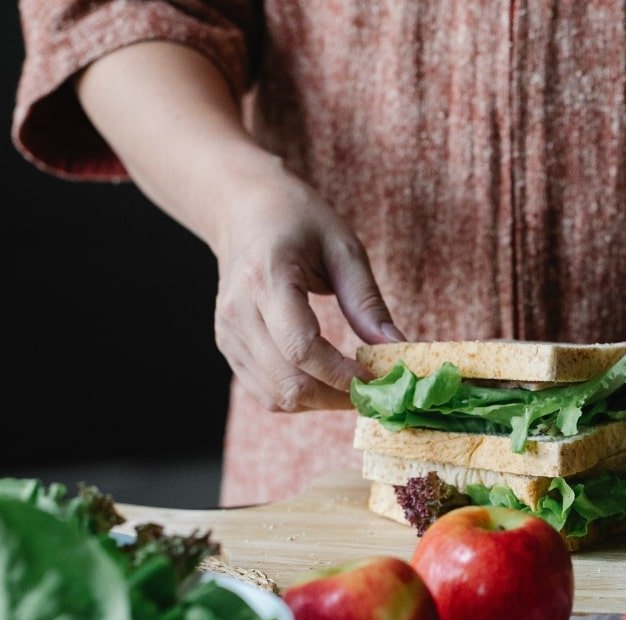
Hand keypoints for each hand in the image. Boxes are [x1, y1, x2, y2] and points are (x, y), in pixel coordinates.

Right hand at [210, 164, 403, 411]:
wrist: (243, 211)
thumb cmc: (297, 220)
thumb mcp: (343, 247)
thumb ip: (367, 301)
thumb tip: (397, 347)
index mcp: (265, 279)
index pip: (301, 347)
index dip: (341, 374)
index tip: (377, 378)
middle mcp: (238, 313)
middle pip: (288, 382)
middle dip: (337, 396)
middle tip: (374, 390)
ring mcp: (228, 334)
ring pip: (277, 397)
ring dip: (321, 402)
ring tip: (354, 385)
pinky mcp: (228, 348)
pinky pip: (267, 393)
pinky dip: (301, 397)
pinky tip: (326, 380)